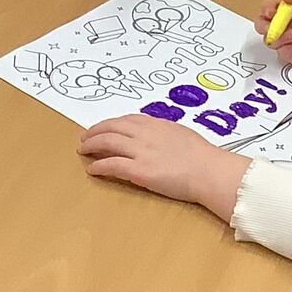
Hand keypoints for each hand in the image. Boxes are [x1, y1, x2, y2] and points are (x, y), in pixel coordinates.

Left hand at [78, 115, 243, 219]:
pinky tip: (92, 170)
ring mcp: (140, 152)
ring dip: (91, 145)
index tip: (104, 127)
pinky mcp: (139, 171)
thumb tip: (160, 136)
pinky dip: (99, 166)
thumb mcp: (183, 134)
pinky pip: (112, 165)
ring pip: (107, 142)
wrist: (209, 171)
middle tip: (85, 138)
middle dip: (95, 131)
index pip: (127, 119)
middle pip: (111, 127)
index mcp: (157, 124)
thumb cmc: (203, 157)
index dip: (111, 123)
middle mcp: (145, 134)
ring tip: (83, 150)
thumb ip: (166, 133)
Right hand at [254, 0, 291, 66]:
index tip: (271, 10)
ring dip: (273, 34)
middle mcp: (287, 22)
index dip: (267, 8)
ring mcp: (289, 38)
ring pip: (269, 38)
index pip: (270, 6)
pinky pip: (279, 51)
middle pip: (263, 23)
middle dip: (263, 23)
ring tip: (289, 32)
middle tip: (271, 23)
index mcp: (290, 6)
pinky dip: (281, 45)